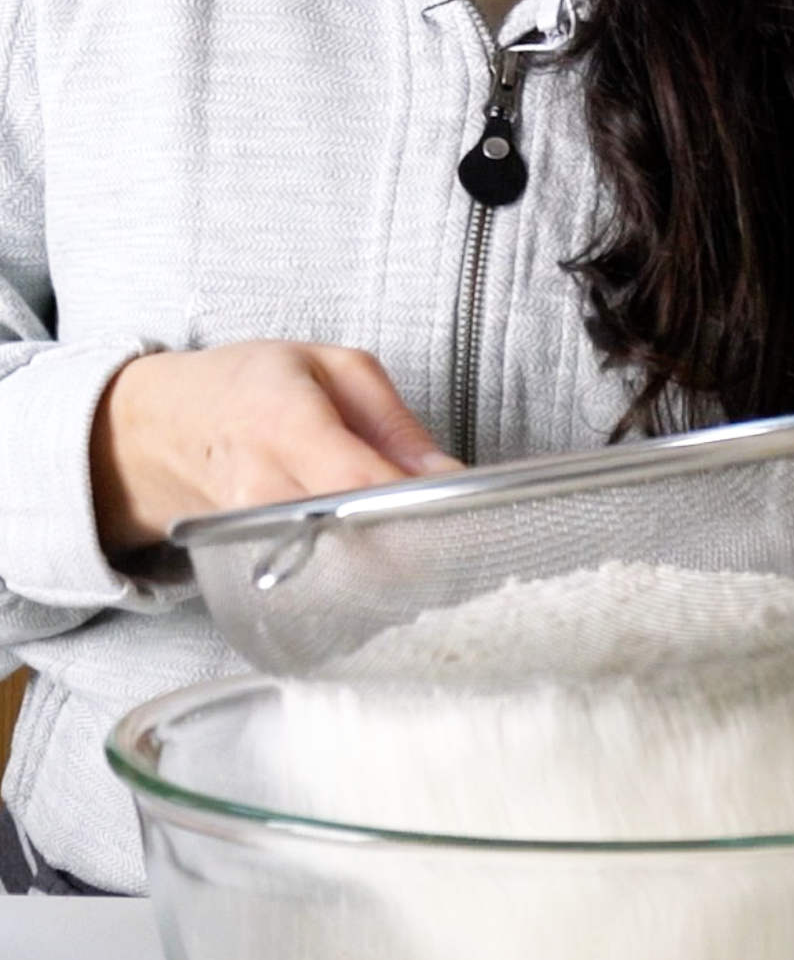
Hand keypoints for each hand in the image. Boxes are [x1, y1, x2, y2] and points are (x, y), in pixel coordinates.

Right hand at [90, 340, 459, 553]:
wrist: (157, 432)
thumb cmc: (244, 389)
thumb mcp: (330, 369)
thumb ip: (396, 423)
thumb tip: (450, 476)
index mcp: (288, 425)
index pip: (363, 484)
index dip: (420, 507)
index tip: (469, 513)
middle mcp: (265, 491)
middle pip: (357, 543)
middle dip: (418, 551)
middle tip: (461, 546)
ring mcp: (253, 540)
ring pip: (343, 577)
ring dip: (395, 576)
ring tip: (428, 558)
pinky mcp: (253, 570)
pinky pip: (322, 589)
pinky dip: (364, 586)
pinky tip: (386, 570)